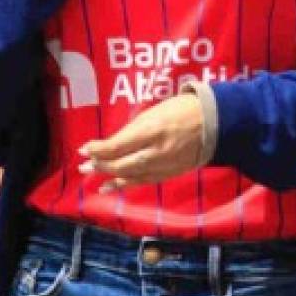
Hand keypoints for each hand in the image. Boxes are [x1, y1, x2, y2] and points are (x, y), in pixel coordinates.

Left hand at [78, 94, 203, 191]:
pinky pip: (142, 182)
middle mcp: (156, 151)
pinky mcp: (168, 174)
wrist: (212, 122)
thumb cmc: (180, 109)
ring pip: (130, 175)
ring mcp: (163, 166)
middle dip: (100, 165)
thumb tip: (111, 144)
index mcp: (152, 130)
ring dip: (109, 176)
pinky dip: (124, 185)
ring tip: (91, 176)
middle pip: (122, 163)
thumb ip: (133, 130)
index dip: (99, 149)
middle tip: (83, 165)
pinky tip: (110, 186)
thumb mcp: (153, 113)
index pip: (118, 145)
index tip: (84, 149)